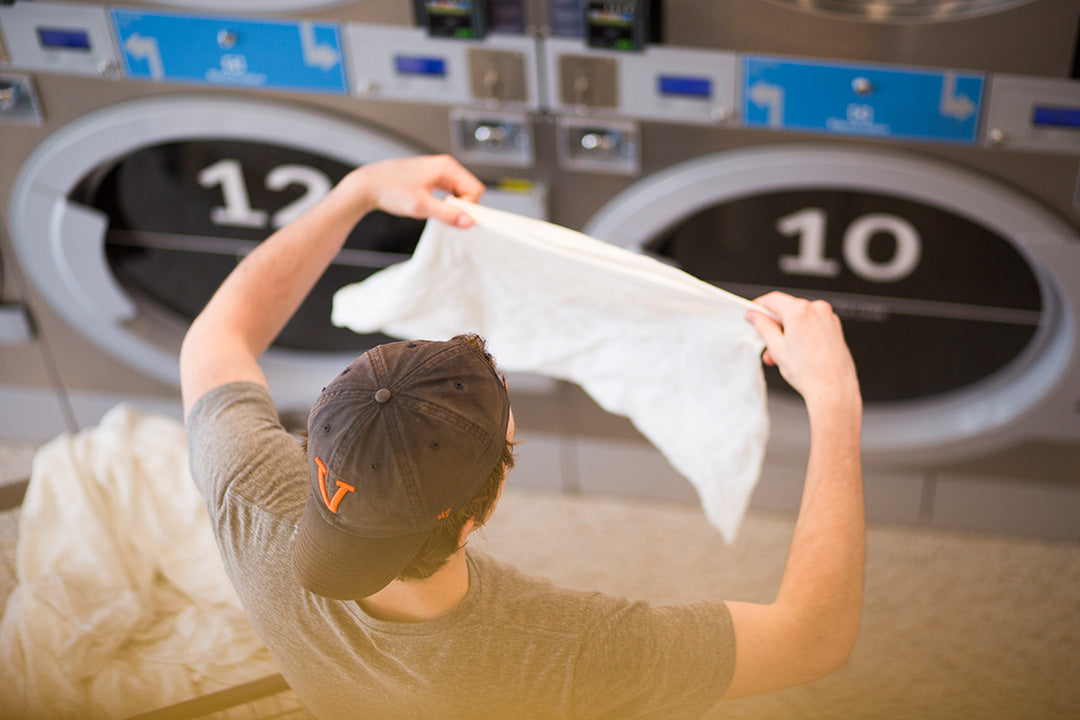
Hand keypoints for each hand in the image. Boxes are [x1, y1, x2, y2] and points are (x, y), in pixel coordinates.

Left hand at [346, 154, 484, 227]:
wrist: (368, 186)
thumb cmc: (390, 190)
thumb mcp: (421, 206)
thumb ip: (447, 214)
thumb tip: (469, 221)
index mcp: (447, 167)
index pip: (475, 189)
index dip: (468, 207)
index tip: (454, 217)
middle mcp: (445, 166)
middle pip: (469, 190)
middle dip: (460, 206)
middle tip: (441, 214)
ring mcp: (438, 171)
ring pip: (459, 193)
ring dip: (451, 206)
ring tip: (432, 209)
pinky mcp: (432, 178)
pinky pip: (449, 192)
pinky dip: (444, 203)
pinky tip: (430, 207)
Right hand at [745, 292, 859, 412]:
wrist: (833, 389)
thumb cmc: (811, 373)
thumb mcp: (776, 348)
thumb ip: (763, 326)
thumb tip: (755, 316)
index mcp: (801, 311)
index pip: (773, 299)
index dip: (759, 306)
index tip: (753, 313)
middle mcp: (817, 309)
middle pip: (787, 309)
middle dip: (774, 326)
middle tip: (766, 343)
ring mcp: (828, 318)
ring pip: (799, 319)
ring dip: (786, 333)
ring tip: (782, 355)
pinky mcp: (834, 328)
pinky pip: (811, 325)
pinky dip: (801, 335)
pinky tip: (797, 353)